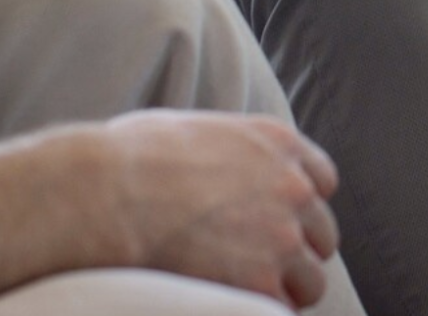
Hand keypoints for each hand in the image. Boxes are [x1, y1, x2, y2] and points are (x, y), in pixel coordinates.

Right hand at [96, 111, 341, 309]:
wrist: (106, 195)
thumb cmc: (128, 159)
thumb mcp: (193, 130)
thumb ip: (227, 153)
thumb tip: (216, 172)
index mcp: (276, 142)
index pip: (321, 181)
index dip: (298, 208)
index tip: (277, 224)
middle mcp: (291, 187)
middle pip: (322, 234)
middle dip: (294, 252)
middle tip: (256, 268)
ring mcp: (282, 236)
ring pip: (311, 280)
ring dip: (284, 291)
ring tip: (243, 295)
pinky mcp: (262, 282)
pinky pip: (281, 312)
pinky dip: (261, 313)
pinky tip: (230, 308)